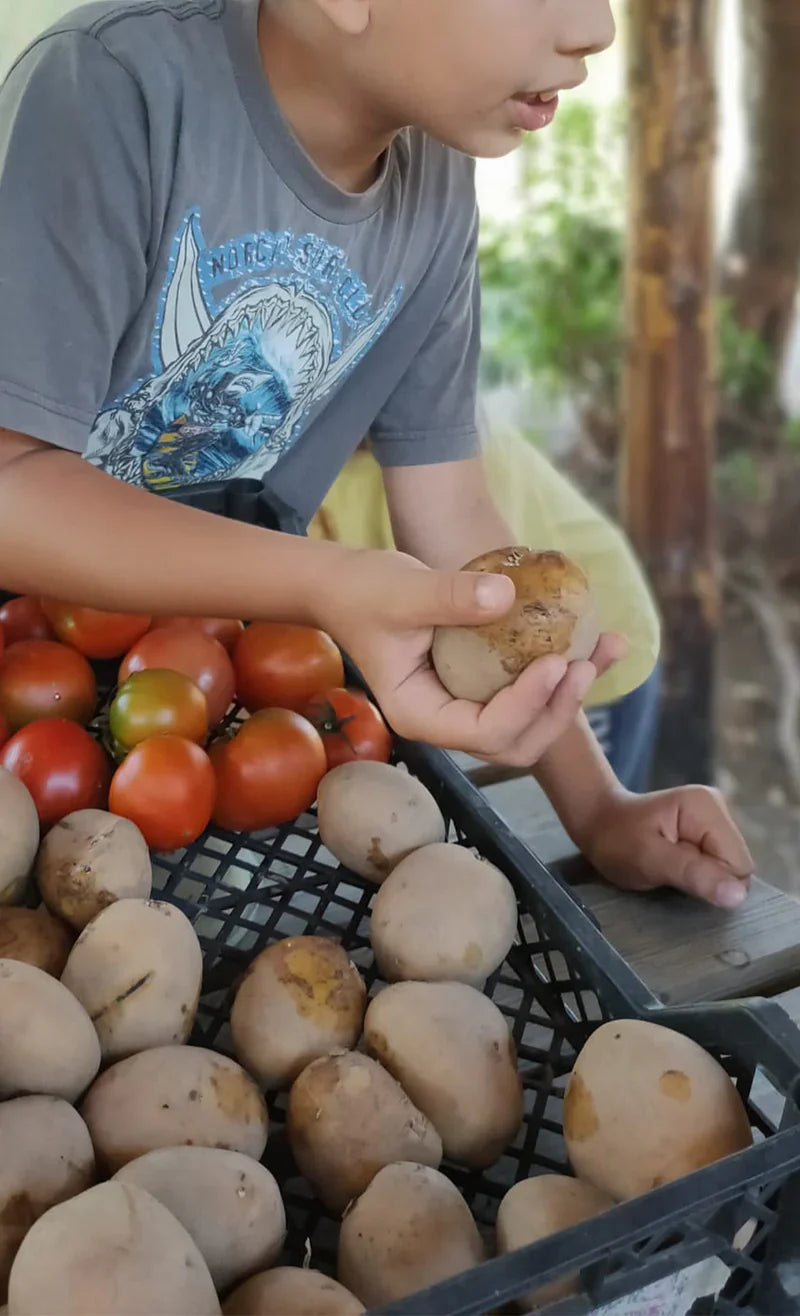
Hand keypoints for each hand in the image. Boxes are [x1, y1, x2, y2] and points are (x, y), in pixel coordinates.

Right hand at [315, 545, 624, 765]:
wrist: (348, 587)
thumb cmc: (365, 592)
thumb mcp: (401, 591)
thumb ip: (448, 596)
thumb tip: (506, 594)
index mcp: (421, 715)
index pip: (483, 731)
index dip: (526, 704)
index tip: (554, 660)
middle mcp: (448, 722)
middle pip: (517, 742)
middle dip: (557, 710)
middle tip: (584, 664)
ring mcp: (467, 707)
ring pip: (532, 724)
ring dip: (573, 694)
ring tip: (608, 647)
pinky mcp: (484, 685)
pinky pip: (531, 691)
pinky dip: (567, 671)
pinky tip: (600, 639)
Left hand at [578, 785, 754, 909]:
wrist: (598, 824)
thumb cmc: (616, 840)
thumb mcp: (649, 860)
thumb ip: (693, 874)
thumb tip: (738, 896)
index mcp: (706, 806)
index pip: (739, 865)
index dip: (714, 882)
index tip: (678, 876)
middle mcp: (717, 807)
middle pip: (738, 866)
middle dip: (708, 879)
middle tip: (670, 871)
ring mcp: (714, 819)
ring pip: (729, 868)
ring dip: (702, 877)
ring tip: (670, 867)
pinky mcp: (707, 831)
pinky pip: (718, 865)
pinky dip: (698, 873)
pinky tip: (676, 865)